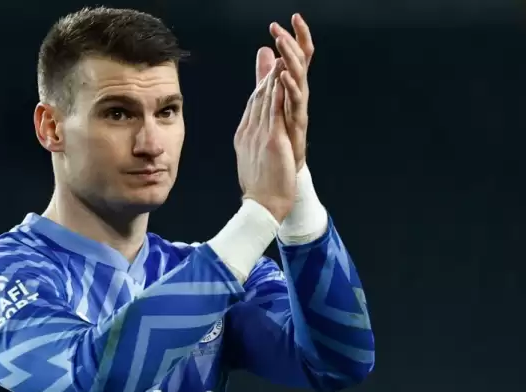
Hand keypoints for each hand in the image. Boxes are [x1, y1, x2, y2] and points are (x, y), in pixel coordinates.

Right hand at [234, 55, 296, 222]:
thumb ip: (256, 141)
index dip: (261, 83)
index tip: (269, 68)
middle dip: (266, 73)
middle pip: (258, 97)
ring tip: (279, 56)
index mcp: (244, 135)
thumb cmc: (261, 187)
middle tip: (275, 51)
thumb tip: (255, 134)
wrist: (262, 206)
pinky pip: (274, 112)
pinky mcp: (271, 140)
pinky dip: (277, 93)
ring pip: (265, 100)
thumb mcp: (256, 159)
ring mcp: (259, 135)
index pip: (253, 104)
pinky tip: (281, 78)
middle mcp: (249, 132)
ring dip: (272, 76)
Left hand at [267, 14, 314, 171]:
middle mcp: (298, 96)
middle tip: (283, 27)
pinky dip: (289, 88)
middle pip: (299, 63)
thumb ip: (266, 75)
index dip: (295, 38)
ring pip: (298, 79)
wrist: (280, 175)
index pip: (296, 57)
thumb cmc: (278, 138)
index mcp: (291, 89)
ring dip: (290, 60)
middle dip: (291, 43)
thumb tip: (264, 50)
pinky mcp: (297, 124)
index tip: (291, 17)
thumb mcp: (270, 99)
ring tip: (282, 44)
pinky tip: (283, 76)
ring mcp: (298, 110)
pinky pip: (294, 103)